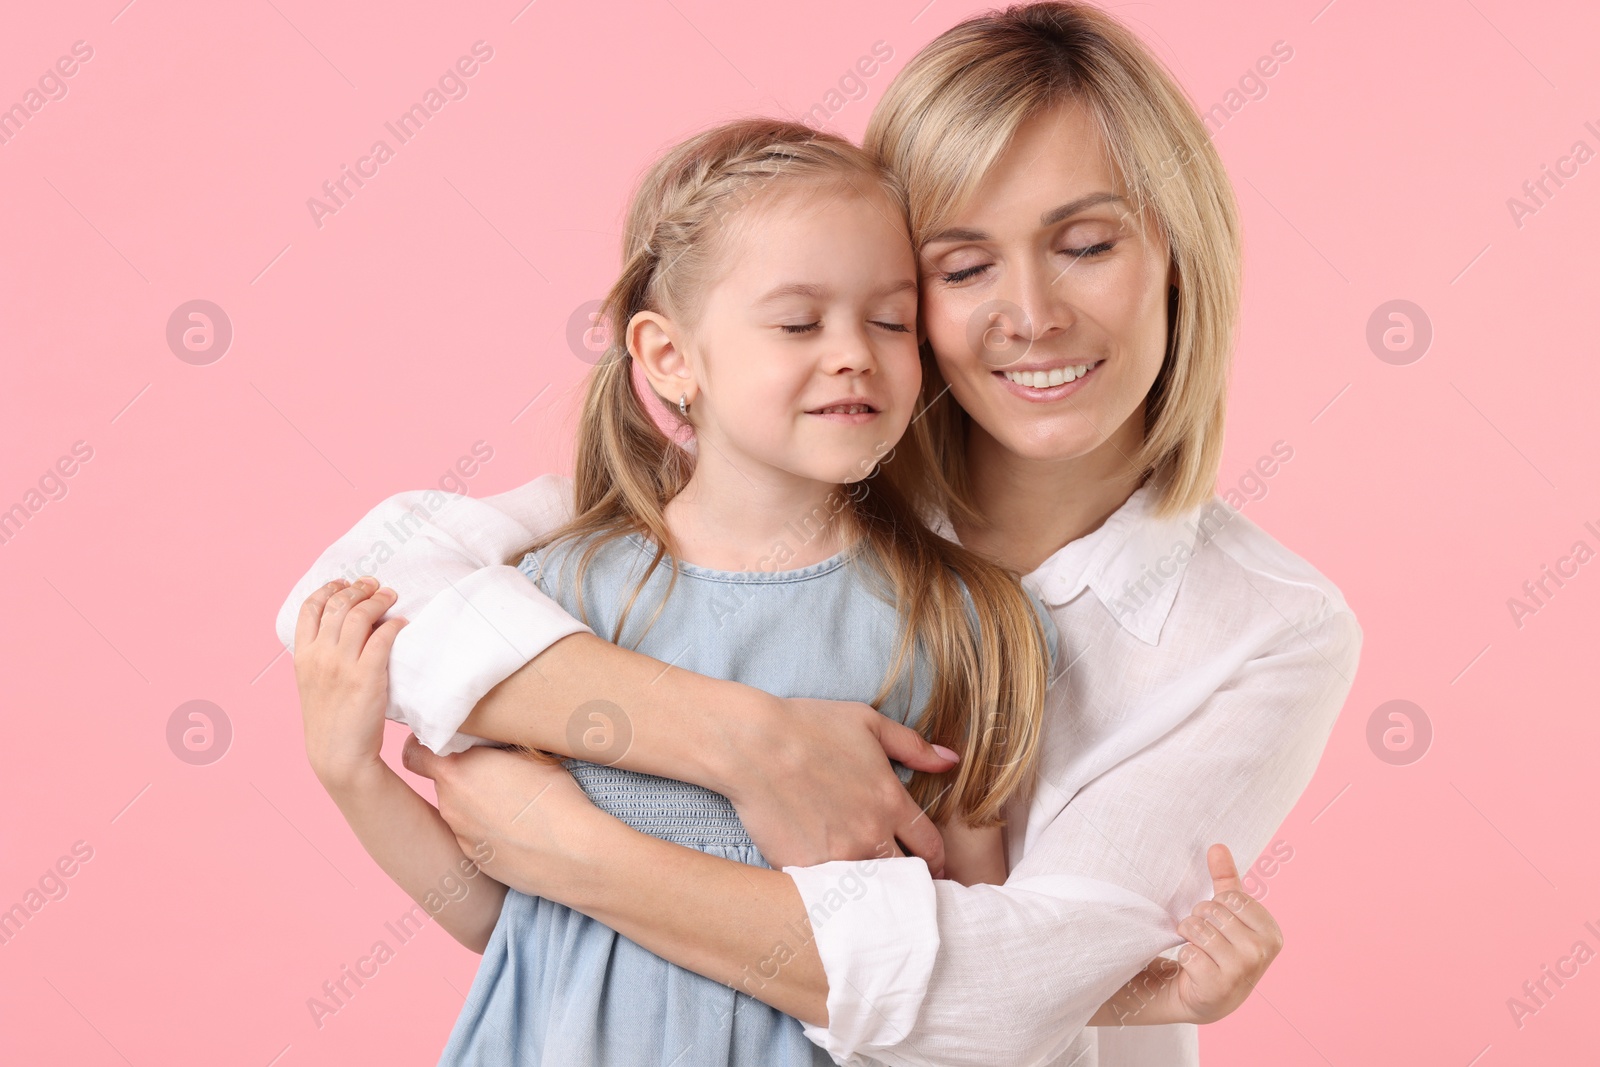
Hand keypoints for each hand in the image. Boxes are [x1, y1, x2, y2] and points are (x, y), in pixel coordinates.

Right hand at [293, 576, 404, 789]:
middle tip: (375, 585)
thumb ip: (320, 656)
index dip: (328, 589)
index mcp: (302, 656)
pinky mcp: (366, 676)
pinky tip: (402, 623)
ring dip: (378, 599)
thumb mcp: (312, 683)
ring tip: (391, 596)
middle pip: (338, 605)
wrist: (338, 755)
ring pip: (360, 615)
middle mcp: (319, 656)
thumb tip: (342, 630)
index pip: (309, 608)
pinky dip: (394, 624)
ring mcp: (342, 665)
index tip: (344, 582)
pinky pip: (383, 637)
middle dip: (358, 589)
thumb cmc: (330, 720)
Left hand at [400, 736, 608, 901]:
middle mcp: (450, 805)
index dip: (427, 745)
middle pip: (444, 782)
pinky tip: (519, 830)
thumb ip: (496, 749)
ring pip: (460, 811)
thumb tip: (491, 746)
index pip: (414, 753)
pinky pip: (476, 837)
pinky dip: (490, 831)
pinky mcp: (477, 860)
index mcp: (456, 773)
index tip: (446, 743)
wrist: (571, 854)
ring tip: (515, 804)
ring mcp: (461, 836)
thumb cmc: (553, 797)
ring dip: (478, 804)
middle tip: (498, 772)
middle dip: (465, 775)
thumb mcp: (528, 754)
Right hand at [720, 696, 960, 874]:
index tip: (928, 865)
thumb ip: (913, 746)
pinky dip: (832, 892)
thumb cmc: (809, 726)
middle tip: (901, 883)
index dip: (935, 860)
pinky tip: (830, 887)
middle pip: (906, 877)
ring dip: (872, 890)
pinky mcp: (804, 869)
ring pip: (870, 890)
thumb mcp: (868, 723)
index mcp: (890, 802)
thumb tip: (951, 759)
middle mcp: (870, 835)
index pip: (931, 848)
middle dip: (908, 881)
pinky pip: (828, 892)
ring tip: (869, 890)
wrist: (753, 744)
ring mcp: (836, 856)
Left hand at [1112, 844, 1283, 1025]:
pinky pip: (1188, 953)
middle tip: (1206, 939)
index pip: (1230, 897)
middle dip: (1199, 920)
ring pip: (1197, 929)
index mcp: (1271, 931)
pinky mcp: (1219, 986)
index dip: (1216, 906)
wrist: (1208, 996)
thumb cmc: (1220, 948)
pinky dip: (1185, 957)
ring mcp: (1242, 971)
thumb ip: (1225, 879)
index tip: (1221, 924)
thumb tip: (1217, 846)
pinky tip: (1195, 969)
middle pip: (1212, 911)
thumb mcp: (1227, 913)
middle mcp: (1262, 952)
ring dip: (1189, 937)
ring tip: (1198, 950)